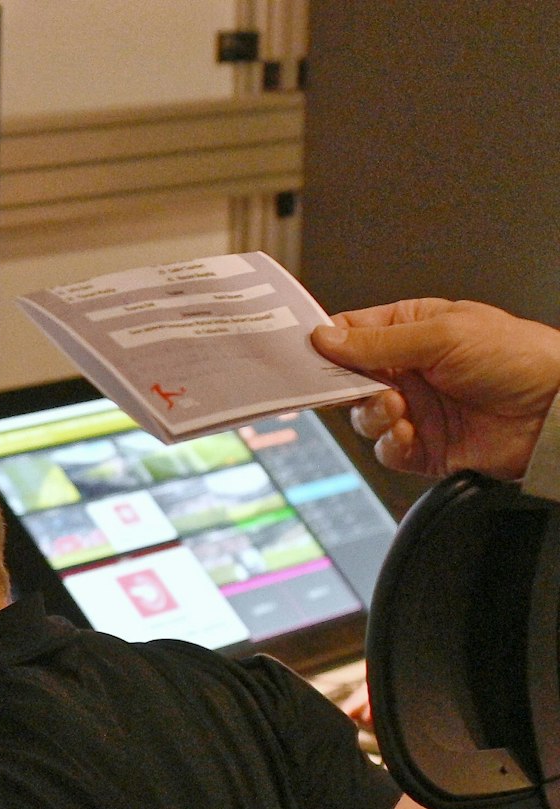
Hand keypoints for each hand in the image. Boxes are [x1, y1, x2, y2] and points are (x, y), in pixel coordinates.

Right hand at [309, 299, 559, 478]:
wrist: (554, 413)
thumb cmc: (519, 358)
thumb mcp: (443, 335)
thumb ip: (378, 342)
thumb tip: (325, 339)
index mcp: (413, 329)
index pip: (351, 333)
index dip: (324, 344)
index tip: (303, 354)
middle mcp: (408, 370)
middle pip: (346, 380)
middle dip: (343, 387)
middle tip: (351, 388)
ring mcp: (414, 409)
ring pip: (362, 418)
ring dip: (373, 416)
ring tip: (397, 410)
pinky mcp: (422, 447)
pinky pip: (384, 450)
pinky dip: (390, 444)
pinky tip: (409, 433)